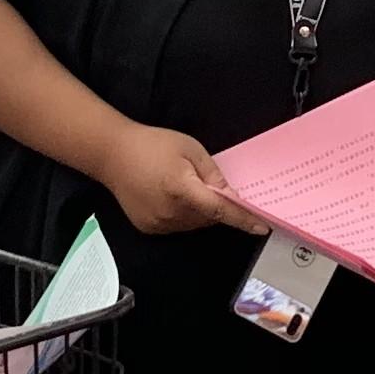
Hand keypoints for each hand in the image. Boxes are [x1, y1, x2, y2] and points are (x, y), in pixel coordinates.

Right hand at [102, 124, 268, 236]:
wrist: (112, 154)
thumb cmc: (152, 145)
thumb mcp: (190, 149)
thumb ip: (213, 174)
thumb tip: (231, 195)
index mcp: (182, 189)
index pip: (220, 210)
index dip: (243, 219)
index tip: (262, 227)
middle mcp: (171, 212)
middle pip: (208, 218)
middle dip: (216, 206)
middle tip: (206, 184)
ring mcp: (159, 223)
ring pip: (194, 224)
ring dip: (200, 212)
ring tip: (183, 186)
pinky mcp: (149, 228)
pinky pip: (177, 226)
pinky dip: (183, 216)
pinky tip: (169, 196)